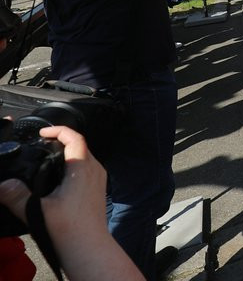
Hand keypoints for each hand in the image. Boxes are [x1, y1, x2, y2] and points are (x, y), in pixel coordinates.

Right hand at [0, 126, 111, 256]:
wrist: (89, 246)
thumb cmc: (69, 228)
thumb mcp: (37, 210)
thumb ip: (16, 196)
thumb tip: (2, 185)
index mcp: (82, 168)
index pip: (75, 137)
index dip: (59, 130)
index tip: (43, 132)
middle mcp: (95, 170)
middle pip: (80, 145)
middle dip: (61, 140)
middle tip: (41, 143)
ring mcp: (98, 179)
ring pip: (84, 157)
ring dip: (67, 153)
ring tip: (46, 157)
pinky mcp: (97, 189)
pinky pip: (86, 169)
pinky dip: (72, 165)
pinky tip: (57, 177)